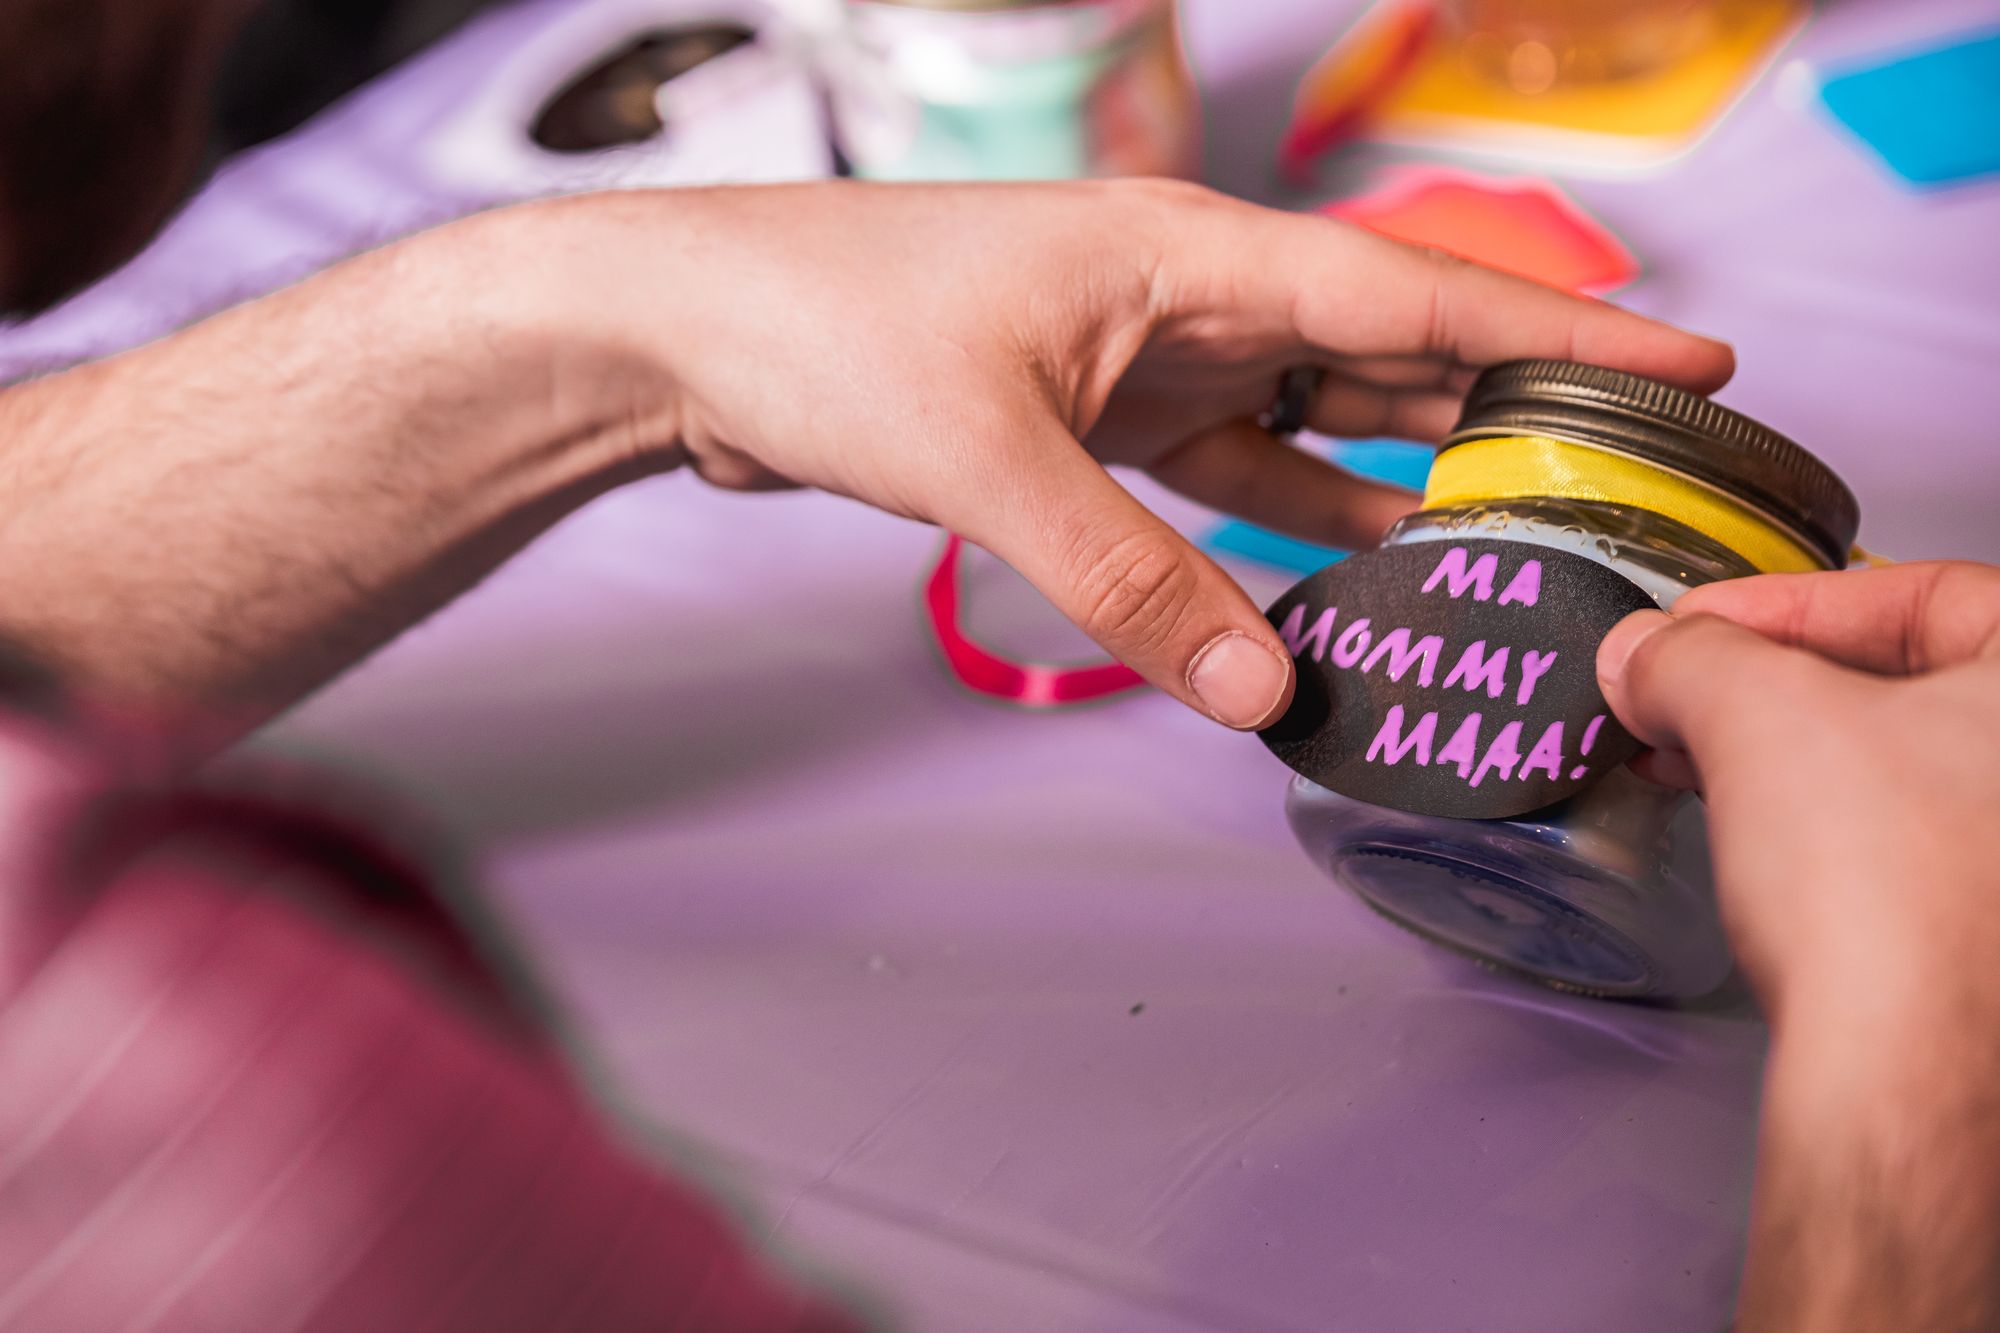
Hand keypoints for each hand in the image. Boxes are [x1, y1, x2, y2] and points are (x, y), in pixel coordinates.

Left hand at [531, 179, 1732, 728]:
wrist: (690, 334)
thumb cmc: (821, 335)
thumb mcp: (987, 461)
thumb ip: (1131, 578)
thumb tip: (1267, 693)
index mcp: (1188, 255)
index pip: (1412, 293)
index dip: (1556, 331)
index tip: (1685, 357)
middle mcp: (1185, 295)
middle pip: (1385, 355)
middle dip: (1502, 413)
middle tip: (1617, 481)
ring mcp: (1142, 356)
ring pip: (1312, 417)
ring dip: (1400, 478)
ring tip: (1508, 541)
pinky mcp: (1091, 418)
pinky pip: (1224, 473)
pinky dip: (1283, 523)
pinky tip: (1342, 573)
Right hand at [1597, 562, 1999, 1331]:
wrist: (1910, 1076)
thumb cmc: (1881, 888)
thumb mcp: (1756, 717)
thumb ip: (1690, 658)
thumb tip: (1644, 655)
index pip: (1918, 592)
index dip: (1785, 602)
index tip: (1696, 630)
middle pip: (1911, 682)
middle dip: (1776, 684)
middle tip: (1682, 698)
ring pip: (1907, 768)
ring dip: (1790, 758)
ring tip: (1693, 767)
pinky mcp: (1994, 944)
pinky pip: (1912, 846)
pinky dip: (1829, 829)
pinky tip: (1756, 844)